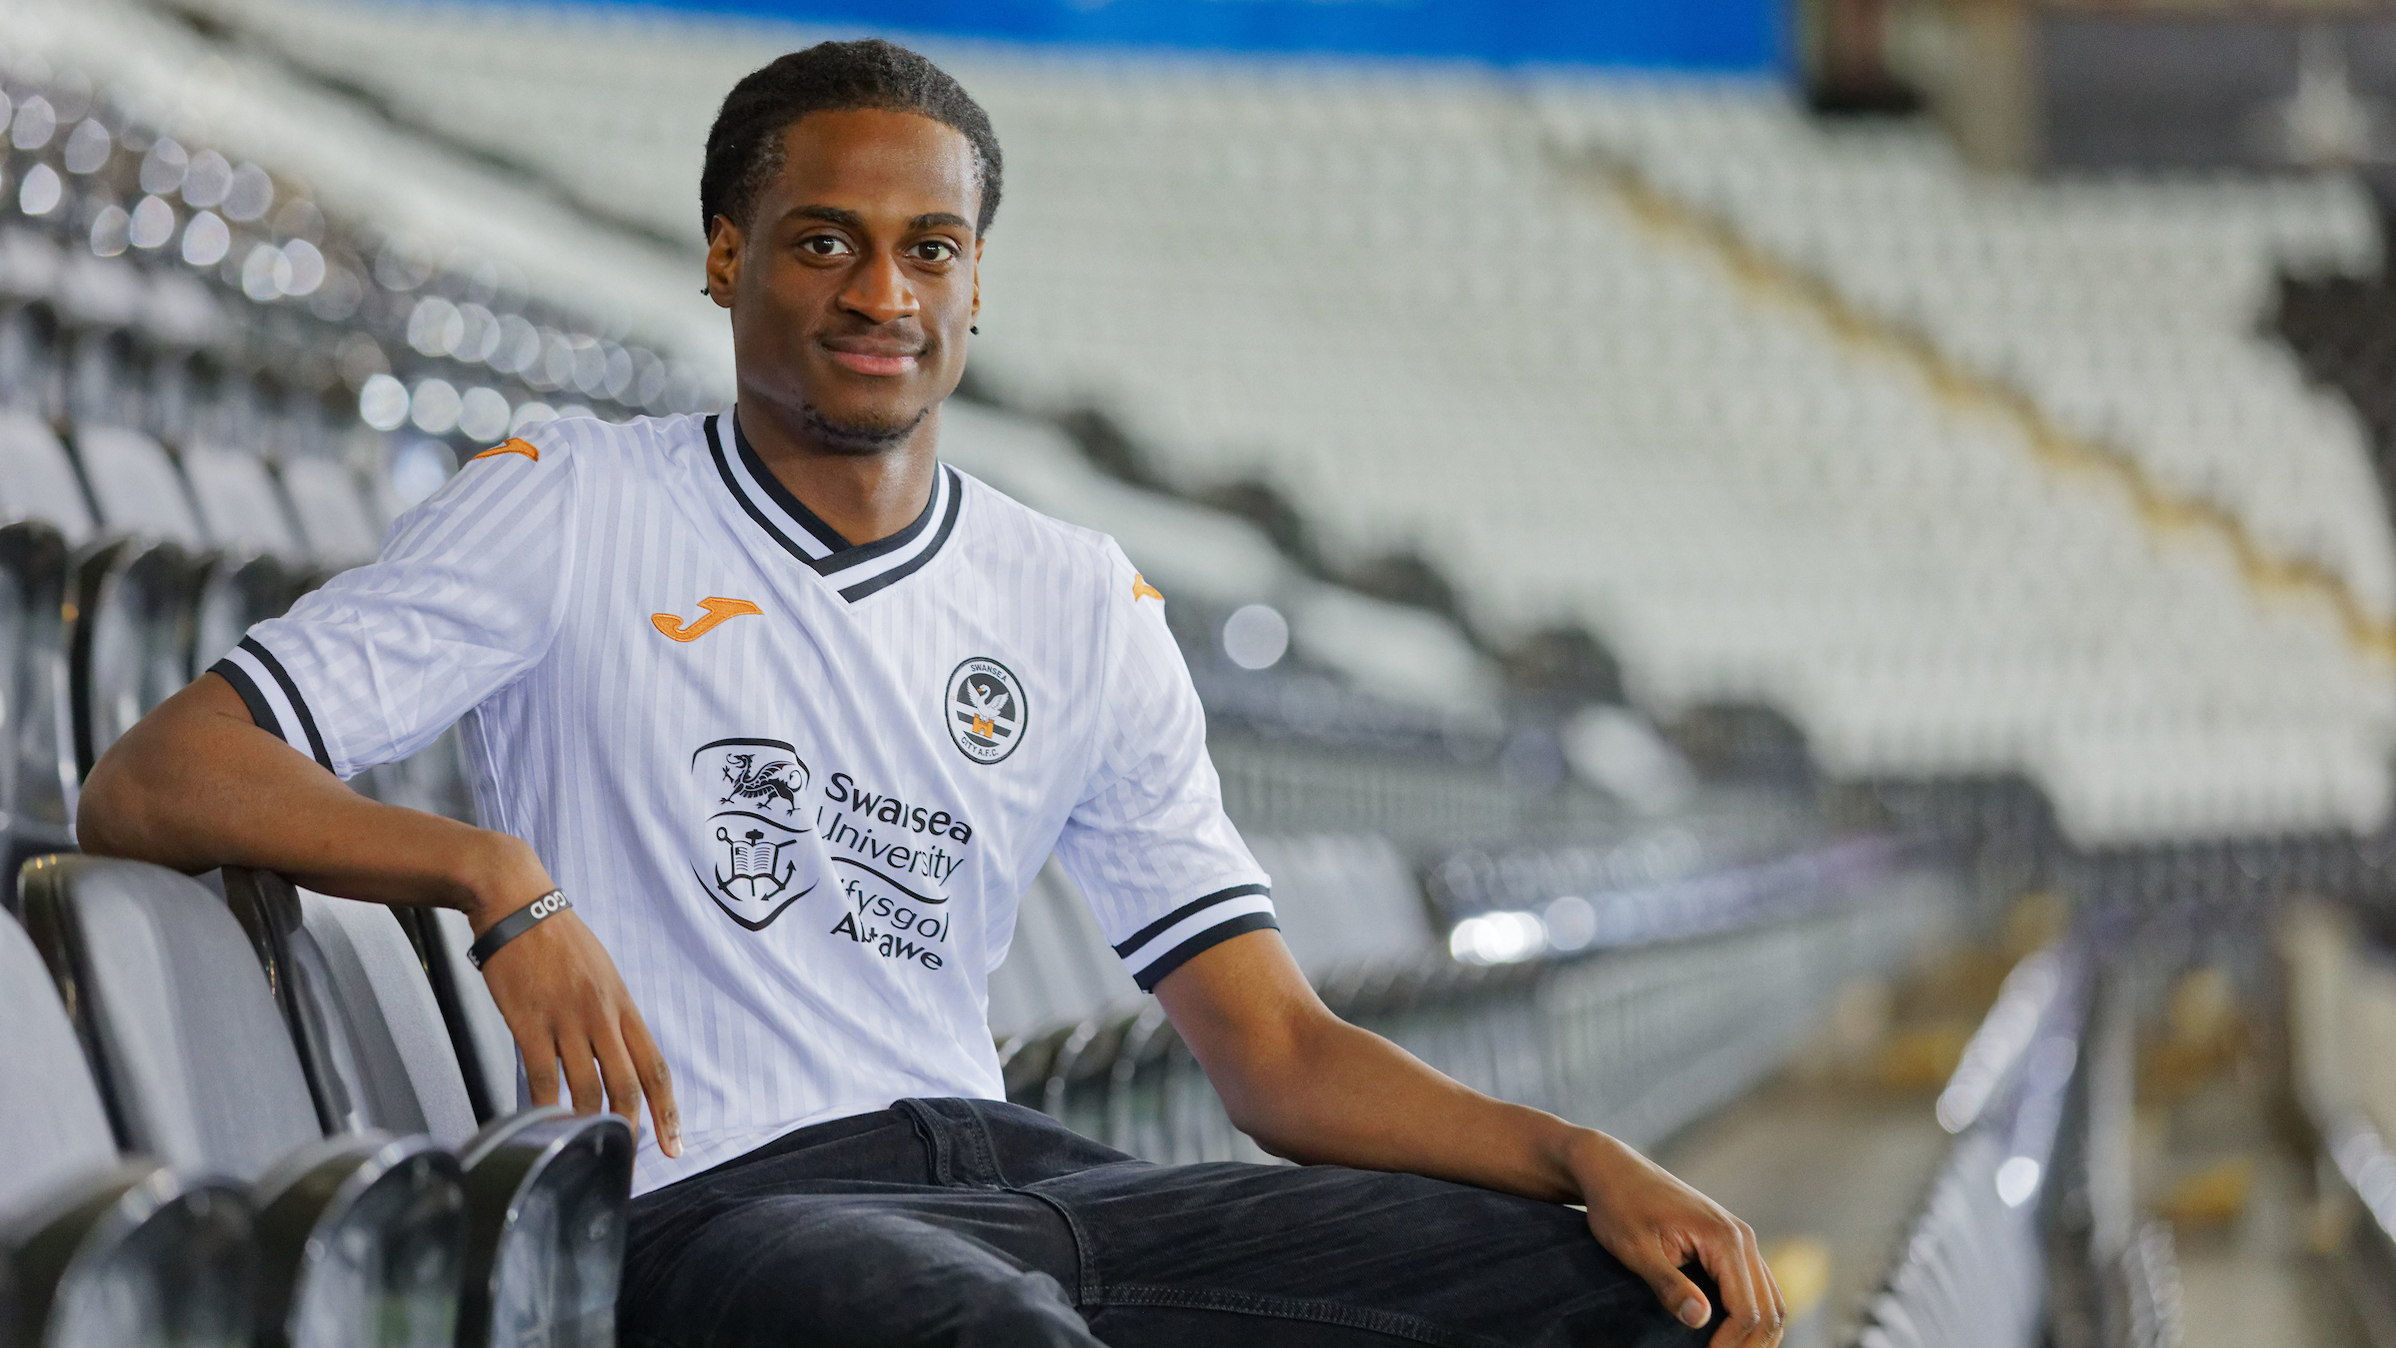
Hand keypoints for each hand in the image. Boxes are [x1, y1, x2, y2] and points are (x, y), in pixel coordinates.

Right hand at [464, 838, 680, 1157]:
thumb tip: (619, 1054)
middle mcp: (602, 1015)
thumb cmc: (558, 939)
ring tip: (585, 1148)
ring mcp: (566, 1019)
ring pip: (586, 1086)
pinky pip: (540, 1076)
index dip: (668, 1109)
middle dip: (632, 1127)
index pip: (655, 1066)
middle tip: (628, 1160)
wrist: (517, 904)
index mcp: (623, 1005)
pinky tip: (542, 1123)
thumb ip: (612, 1015)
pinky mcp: (529, 1021)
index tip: (673, 1143)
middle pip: (627, 1084)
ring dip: (588, 1123)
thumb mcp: (602, 974)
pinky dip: (543, 1105)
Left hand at [1564, 1129, 1781, 1346]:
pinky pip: (1758, 1287)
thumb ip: (1669, 1284)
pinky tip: (1733, 1336)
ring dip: (1758, 1336)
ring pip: (1772, 1300)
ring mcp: (1740, 1238)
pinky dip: (1754, 1316)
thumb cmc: (1619, 1206)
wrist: (1613, 1169)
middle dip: (1751, 1347)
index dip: (1732, 1345)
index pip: (1747, 1309)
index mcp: (1723, 1238)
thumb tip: (1700, 1320)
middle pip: (1770, 1309)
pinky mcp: (1732, 1242)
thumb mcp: (1636, 1249)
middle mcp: (1742, 1237)